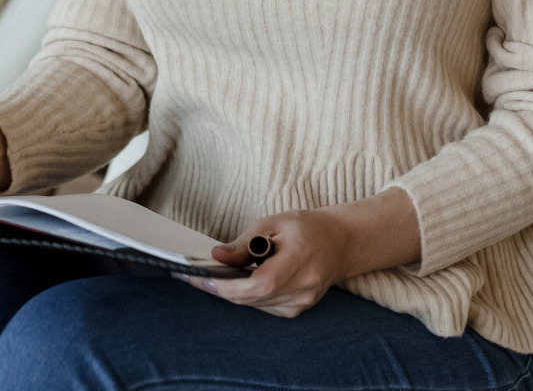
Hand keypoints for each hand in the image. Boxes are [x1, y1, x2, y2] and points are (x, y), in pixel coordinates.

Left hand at [189, 188, 420, 317]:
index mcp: (299, 263)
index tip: (198, 277)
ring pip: (253, 304)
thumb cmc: (306, 227)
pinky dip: (246, 294)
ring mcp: (300, 304)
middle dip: (219, 287)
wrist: (340, 243)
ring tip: (211, 273)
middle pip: (250, 297)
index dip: (225, 285)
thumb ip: (245, 242)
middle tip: (192, 272)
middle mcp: (302, 290)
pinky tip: (237, 279)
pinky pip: (261, 305)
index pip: (257, 285)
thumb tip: (216, 256)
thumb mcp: (274, 222)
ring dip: (230, 290)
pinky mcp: (295, 310)